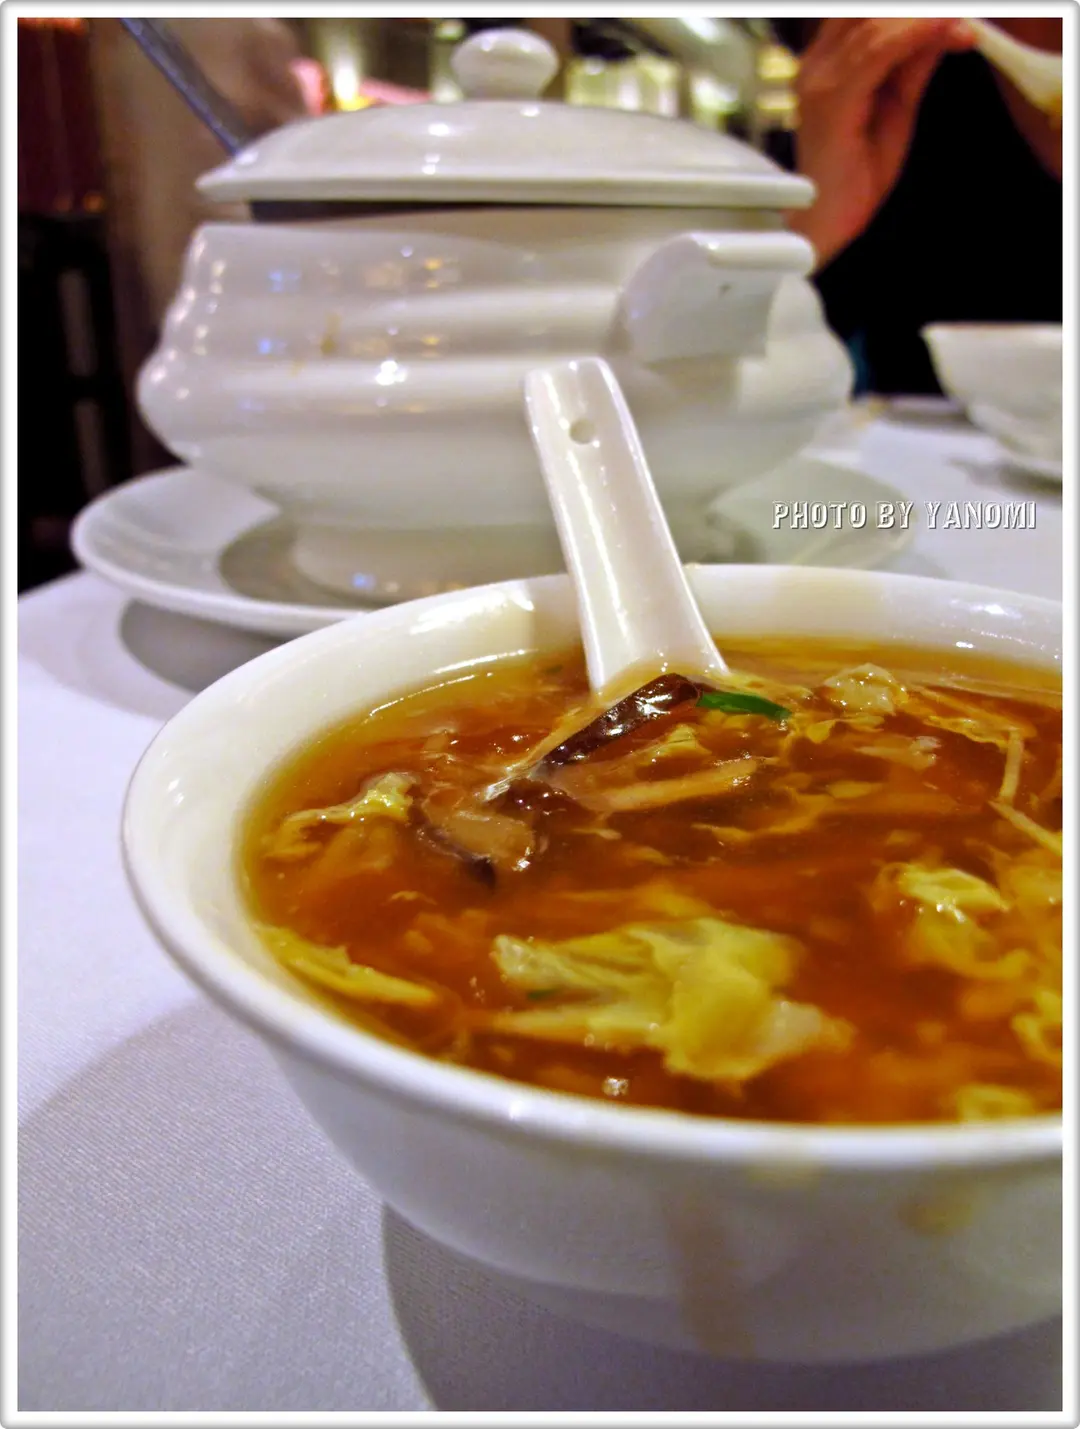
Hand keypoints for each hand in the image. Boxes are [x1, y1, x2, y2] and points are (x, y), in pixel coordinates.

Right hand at [788, 19, 973, 267]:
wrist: (825, 223)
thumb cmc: (852, 176)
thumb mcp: (896, 105)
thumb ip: (913, 63)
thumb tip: (943, 26)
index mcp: (825, 62)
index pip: (865, 14)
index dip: (908, 11)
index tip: (950, 13)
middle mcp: (815, 64)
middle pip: (867, 12)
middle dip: (916, 12)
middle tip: (961, 13)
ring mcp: (819, 79)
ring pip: (877, 24)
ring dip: (926, 19)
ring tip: (962, 21)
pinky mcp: (831, 99)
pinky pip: (879, 51)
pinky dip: (917, 35)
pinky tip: (946, 29)